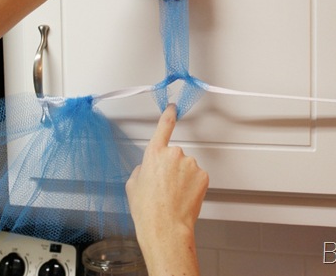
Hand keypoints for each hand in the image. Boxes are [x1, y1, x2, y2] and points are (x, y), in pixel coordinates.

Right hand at [126, 104, 207, 274]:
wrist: (165, 227)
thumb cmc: (147, 209)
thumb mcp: (132, 185)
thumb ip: (142, 168)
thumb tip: (149, 167)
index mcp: (154, 153)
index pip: (163, 127)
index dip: (168, 115)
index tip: (173, 107)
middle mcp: (174, 154)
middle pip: (174, 156)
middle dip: (170, 168)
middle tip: (163, 187)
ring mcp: (191, 164)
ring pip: (186, 167)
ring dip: (182, 178)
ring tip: (172, 196)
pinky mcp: (203, 176)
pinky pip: (197, 177)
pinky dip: (192, 185)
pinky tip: (183, 197)